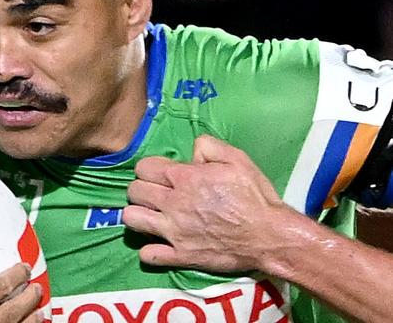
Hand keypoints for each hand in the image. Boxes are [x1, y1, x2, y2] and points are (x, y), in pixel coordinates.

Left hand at [123, 135, 289, 272]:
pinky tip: (160, 243)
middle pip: (134, 191)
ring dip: (137, 215)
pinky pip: (148, 254)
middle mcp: (173, 203)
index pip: (143, 167)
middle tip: (154, 193)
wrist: (270, 236)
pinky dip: (149, 250)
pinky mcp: (180, 255)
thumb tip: (191, 152)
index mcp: (184, 178)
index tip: (160, 174)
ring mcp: (174, 231)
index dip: (149, 168)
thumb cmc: (254, 196)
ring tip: (151, 215)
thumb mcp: (236, 158)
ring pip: (132, 219)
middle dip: (140, 188)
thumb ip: (208, 146)